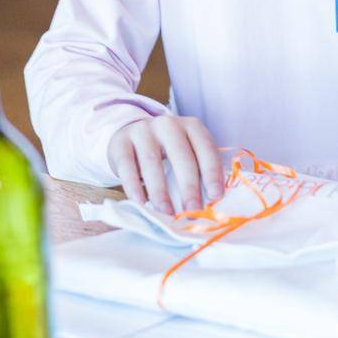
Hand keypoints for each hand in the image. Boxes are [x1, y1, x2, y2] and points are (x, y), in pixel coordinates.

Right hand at [109, 115, 224, 214]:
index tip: (216, 196)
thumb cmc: (166, 150)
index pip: (205, 148)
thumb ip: (199, 171)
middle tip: (193, 210)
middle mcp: (167, 124)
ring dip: (160, 191)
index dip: (212, 172)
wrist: (131, 133)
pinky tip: (141, 202)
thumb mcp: (186, 152)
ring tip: (167, 212)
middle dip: (188, 185)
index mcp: (191, 126)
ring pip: (152, 162)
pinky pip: (127, 166)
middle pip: (180, 155)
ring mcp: (142, 131)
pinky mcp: (121, 143)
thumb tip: (211, 203)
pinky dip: (133, 186)